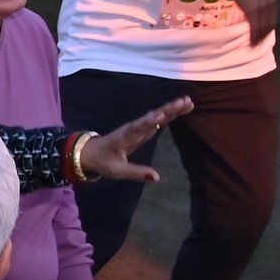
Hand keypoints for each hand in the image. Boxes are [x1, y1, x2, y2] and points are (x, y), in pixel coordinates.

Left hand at [72, 96, 187, 182]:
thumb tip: (156, 177)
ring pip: (157, 116)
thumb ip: (136, 173)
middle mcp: (133, 129)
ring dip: (171, 109)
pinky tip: (183, 108)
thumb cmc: (103, 161)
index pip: (138, 128)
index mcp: (124, 138)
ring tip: (188, 102)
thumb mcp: (117, 170)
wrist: (91, 152)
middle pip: (151, 118)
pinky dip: (170, 113)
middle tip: (184, 102)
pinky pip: (158, 119)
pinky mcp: (143, 128)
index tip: (161, 115)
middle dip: (167, 110)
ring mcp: (138, 127)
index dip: (149, 122)